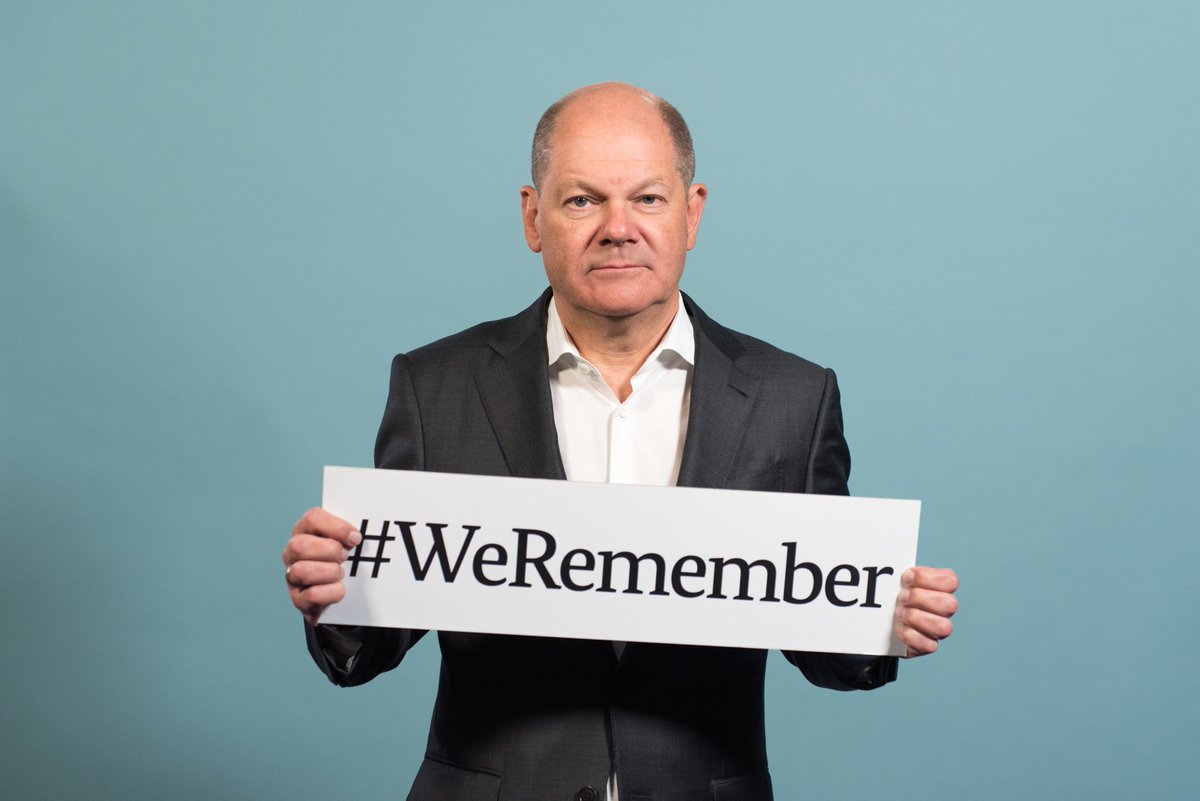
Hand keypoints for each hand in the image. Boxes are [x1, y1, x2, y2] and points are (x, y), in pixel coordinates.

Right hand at [282, 508, 362, 624]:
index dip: (337, 527)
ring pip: (301, 571)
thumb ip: (350, 533)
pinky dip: (331, 593)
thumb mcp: (347, 542)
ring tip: (341, 574)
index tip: (356, 538)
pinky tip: (340, 589)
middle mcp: (293, 552)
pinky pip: (311, 596)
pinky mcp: (299, 599)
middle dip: (330, 551)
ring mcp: (292, 576)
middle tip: (345, 556)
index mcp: (305, 530)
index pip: (312, 518)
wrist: (343, 595)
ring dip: (329, 572)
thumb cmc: (345, 560)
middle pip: (300, 545)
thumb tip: (360, 535)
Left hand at [894, 566, 958, 657]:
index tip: (907, 578)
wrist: (880, 623)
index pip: (951, 580)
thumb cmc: (891, 595)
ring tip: (900, 613)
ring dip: (917, 618)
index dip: (927, 578)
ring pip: (944, 627)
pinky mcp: (927, 646)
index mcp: (940, 587)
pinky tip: (899, 628)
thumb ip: (896, 568)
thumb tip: (886, 561)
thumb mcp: (894, 578)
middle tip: (901, 597)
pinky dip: (910, 636)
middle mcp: (944, 609)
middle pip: (949, 605)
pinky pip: (929, 645)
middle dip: (920, 599)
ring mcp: (938, 629)